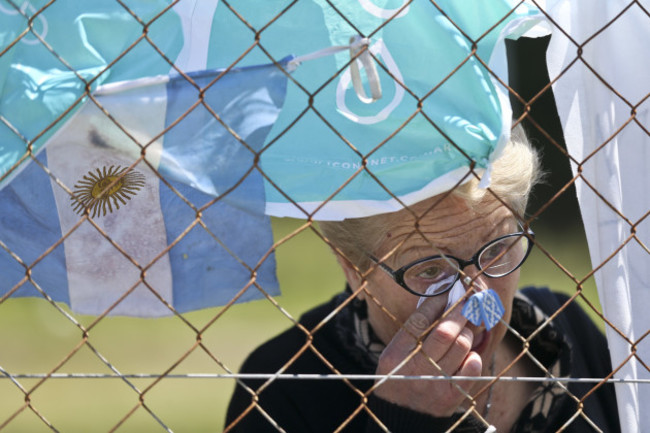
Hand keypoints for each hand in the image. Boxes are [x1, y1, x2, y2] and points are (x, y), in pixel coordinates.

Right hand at [373, 296, 482, 416]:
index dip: (436, 302)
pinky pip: (472, 367)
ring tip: (466, 327)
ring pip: (463, 345)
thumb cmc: (397, 378)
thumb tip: (437, 302)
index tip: (447, 292)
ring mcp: (436, 382)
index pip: (419, 320)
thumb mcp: (392, 355)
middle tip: (468, 298)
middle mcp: (416, 368)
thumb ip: (410, 332)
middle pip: (445, 331)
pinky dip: (474, 355)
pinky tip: (468, 352)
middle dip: (460, 310)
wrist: (400, 419)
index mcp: (396, 355)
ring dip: (468, 331)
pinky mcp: (452, 395)